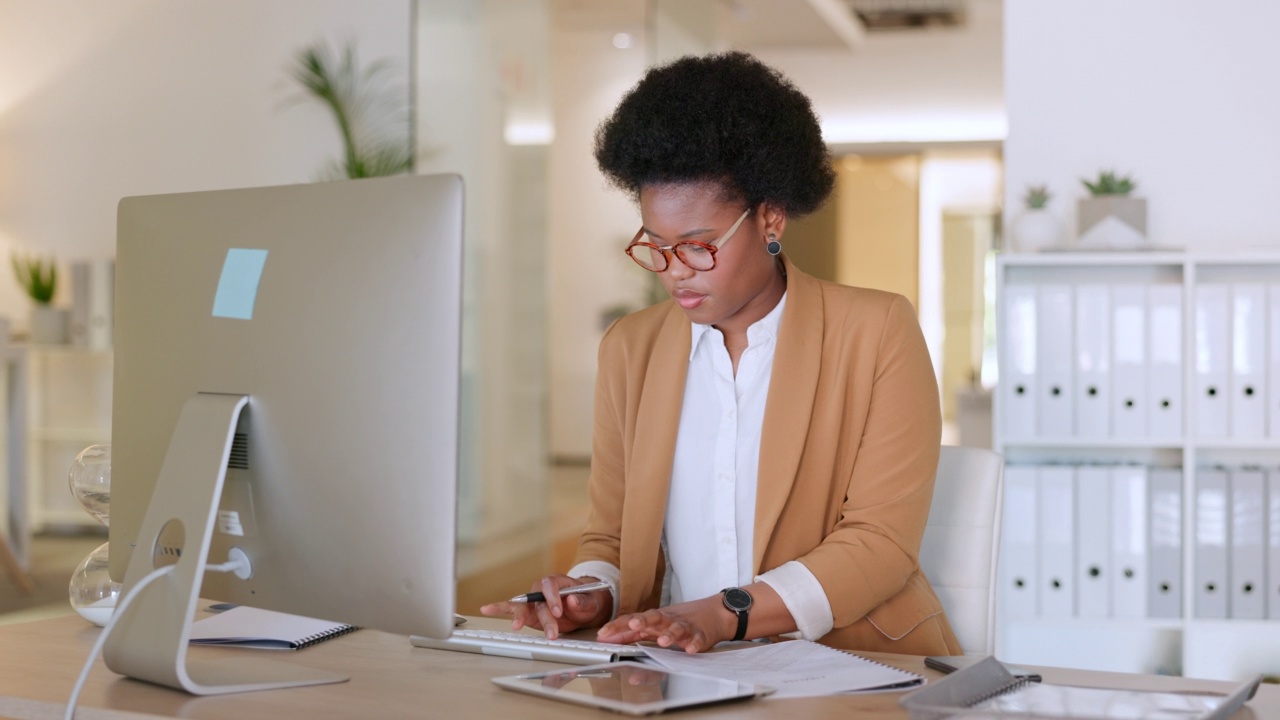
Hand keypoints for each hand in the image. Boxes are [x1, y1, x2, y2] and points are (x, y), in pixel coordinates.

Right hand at [479, 575, 610, 638]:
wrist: (586, 606)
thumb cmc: (588, 599)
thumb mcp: (592, 600)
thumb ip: (583, 601)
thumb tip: (572, 600)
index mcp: (558, 581)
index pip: (550, 584)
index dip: (553, 597)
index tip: (559, 611)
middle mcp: (542, 589)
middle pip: (538, 600)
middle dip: (544, 617)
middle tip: (552, 633)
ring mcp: (534, 601)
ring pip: (524, 606)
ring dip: (520, 617)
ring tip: (516, 626)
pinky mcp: (528, 612)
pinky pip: (511, 608)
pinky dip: (499, 609)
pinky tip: (486, 609)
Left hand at [596, 596, 734, 652]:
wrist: (714, 613)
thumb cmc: (681, 621)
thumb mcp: (655, 627)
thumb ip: (632, 636)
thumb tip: (609, 640)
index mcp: (654, 620)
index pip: (633, 620)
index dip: (618, 626)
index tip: (603, 634)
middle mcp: (667, 620)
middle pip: (653, 617)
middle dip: (643, 621)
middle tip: (633, 626)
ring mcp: (685, 626)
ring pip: (676, 628)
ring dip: (670, 634)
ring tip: (663, 641)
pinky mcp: (701, 634)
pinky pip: (698, 638)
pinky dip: (694, 643)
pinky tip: (690, 649)